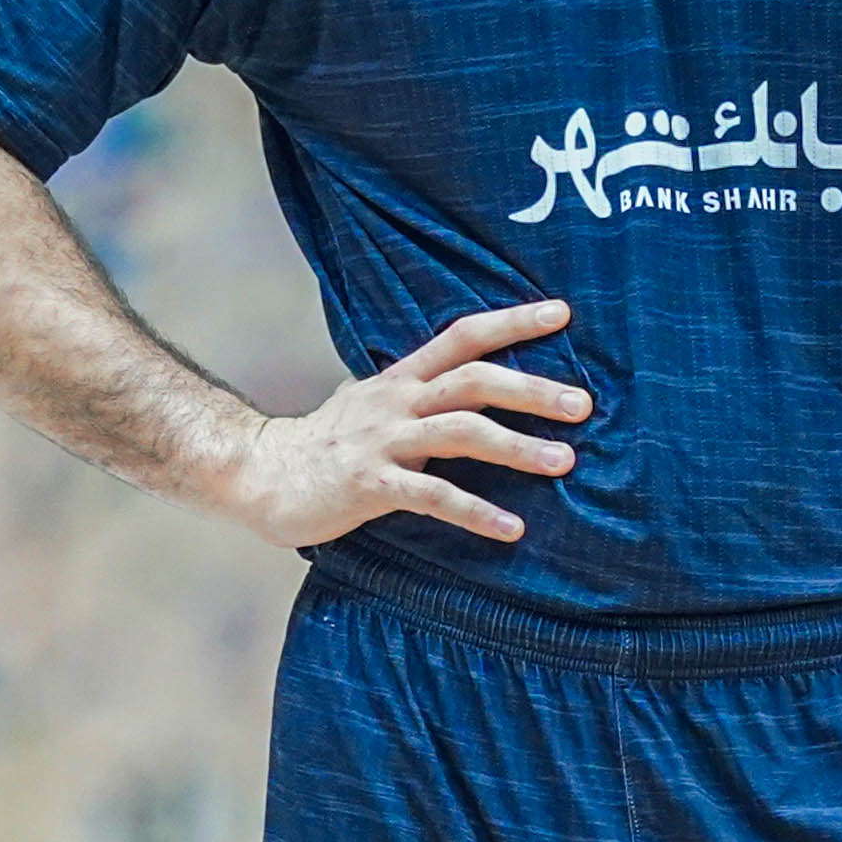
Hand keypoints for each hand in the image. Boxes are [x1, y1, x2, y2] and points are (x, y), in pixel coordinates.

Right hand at [210, 298, 589, 549]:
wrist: (259, 473)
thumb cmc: (325, 446)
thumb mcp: (373, 406)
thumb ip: (418, 399)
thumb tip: (467, 395)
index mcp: (400, 379)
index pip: (463, 336)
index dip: (512, 321)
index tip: (562, 312)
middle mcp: (396, 402)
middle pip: (473, 380)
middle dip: (531, 389)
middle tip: (583, 404)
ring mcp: (382, 441)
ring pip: (461, 432)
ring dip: (518, 447)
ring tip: (564, 461)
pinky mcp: (370, 485)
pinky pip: (433, 496)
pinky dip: (476, 512)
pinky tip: (511, 528)